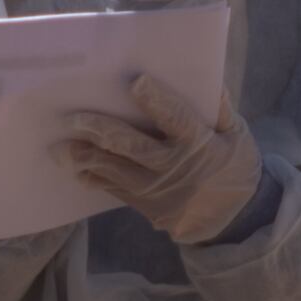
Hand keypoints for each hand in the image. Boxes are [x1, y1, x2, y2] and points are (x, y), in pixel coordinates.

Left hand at [57, 67, 262, 244]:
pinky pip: (116, 190)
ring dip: (86, 158)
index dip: (156, 101)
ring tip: (61, 148)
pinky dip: (95, 179)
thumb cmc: (236, 169)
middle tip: (74, 119)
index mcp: (200, 145)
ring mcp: (158, 191)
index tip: (136, 82)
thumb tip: (209, 79)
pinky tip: (77, 169)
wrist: (236, 221)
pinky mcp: (148, 207)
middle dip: (100, 131)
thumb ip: (221, 110)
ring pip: (116, 171)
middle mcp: (174, 168)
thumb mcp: (239, 136)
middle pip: (132, 146)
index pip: (176, 118)